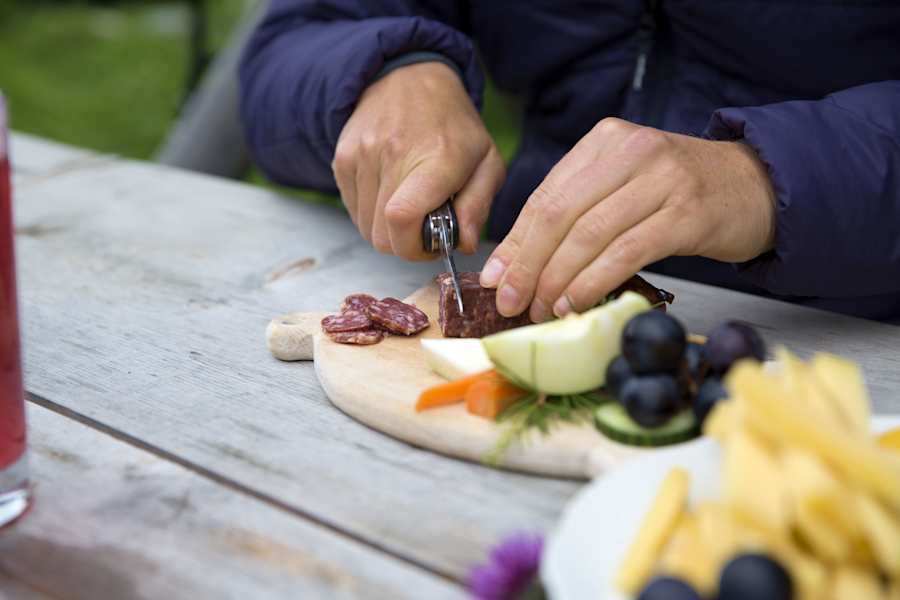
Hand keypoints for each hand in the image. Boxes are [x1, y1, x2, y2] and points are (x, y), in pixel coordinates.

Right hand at [332, 62, 504, 259]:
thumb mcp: (487, 162)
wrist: (409, 77)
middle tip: (425, 226)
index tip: (433, 243)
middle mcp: (392, 154)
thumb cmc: (453, 126)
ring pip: (365, 228)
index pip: (402, 218)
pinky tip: (390, 192)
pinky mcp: (342, 158)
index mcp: (435, 158)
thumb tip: (463, 244)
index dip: (415, 247)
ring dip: (387, 228)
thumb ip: (478, 206)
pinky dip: (371, 212)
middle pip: (382, 236)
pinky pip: (352, 209)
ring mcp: (361, 155)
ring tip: (409, 204)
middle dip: (405, 243)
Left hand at [480, 118, 775, 320]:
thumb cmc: (677, 193)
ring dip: (557, 280)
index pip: (546, 195)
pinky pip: (626, 253)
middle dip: (527, 265)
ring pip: (589, 235)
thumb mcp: (622, 189)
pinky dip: (593, 282)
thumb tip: (512, 265)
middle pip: (560, 214)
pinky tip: (575, 304)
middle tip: (509, 303)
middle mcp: (631, 151)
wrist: (755, 186)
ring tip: (540, 310)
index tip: (492, 279)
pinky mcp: (687, 214)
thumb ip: (573, 216)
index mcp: (606, 140)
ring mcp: (662, 180)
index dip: (515, 242)